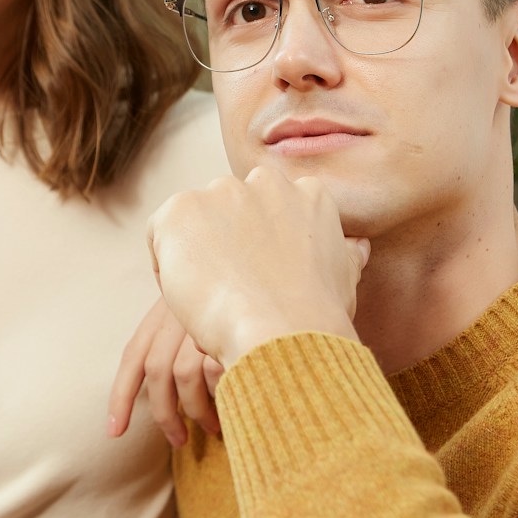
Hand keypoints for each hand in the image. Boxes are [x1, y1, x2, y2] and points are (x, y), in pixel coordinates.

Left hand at [107, 299, 224, 445]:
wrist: (269, 272)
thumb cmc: (238, 304)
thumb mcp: (196, 317)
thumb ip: (175, 347)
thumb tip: (164, 401)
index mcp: (164, 310)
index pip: (134, 355)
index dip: (121, 396)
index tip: (114, 432)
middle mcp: (181, 311)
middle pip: (157, 370)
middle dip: (163, 414)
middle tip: (178, 441)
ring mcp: (206, 318)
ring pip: (184, 375)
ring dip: (195, 411)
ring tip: (211, 429)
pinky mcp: (232, 327)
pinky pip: (216, 371)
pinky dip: (220, 395)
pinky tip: (232, 408)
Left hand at [146, 167, 368, 366]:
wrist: (281, 334)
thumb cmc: (316, 317)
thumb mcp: (344, 280)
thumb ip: (346, 254)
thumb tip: (357, 246)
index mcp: (307, 192)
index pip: (268, 209)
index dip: (258, 246)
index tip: (260, 277)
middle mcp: (264, 182)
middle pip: (229, 210)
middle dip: (225, 243)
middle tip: (233, 289)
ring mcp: (220, 192)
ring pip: (194, 222)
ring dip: (196, 254)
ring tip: (213, 297)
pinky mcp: (180, 209)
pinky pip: (160, 234)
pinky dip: (167, 265)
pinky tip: (190, 295)